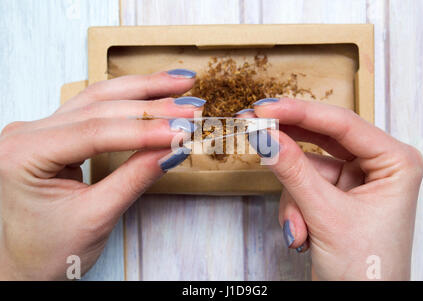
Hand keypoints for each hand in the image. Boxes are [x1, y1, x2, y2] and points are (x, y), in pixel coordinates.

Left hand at [0, 70, 201, 279]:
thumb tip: (173, 149)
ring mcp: (38, 130)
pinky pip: (93, 108)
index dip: (145, 129)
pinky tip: (151, 91)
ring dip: (142, 90)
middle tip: (191, 106)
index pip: (96, 132)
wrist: (23, 266)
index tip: (183, 130)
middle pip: (99, 108)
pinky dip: (127, 100)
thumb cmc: (46, 251)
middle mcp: (26, 134)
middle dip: (151, 106)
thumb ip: (135, 178)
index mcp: (23, 155)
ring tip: (179, 83)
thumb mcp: (95, 217)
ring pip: (98, 98)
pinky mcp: (53, 133)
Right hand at [249, 97, 422, 279]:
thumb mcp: (326, 216)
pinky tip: (301, 235)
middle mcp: (378, 165)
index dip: (300, 113)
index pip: (343, 124)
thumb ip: (294, 172)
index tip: (264, 108)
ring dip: (294, 198)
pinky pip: (303, 186)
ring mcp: (356, 180)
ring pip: (307, 167)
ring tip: (297, 228)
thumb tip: (266, 137)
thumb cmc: (367, 271)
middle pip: (324, 138)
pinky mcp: (337, 195)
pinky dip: (294, 209)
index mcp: (395, 162)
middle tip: (255, 124)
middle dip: (289, 141)